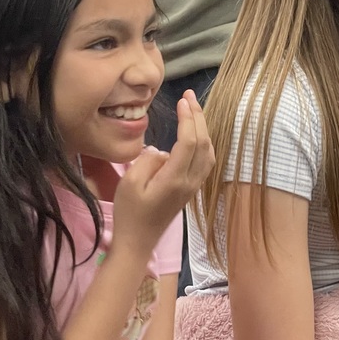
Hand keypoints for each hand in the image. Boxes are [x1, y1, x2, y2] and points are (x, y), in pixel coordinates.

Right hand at [113, 90, 214, 254]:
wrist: (137, 242)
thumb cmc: (130, 213)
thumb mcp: (130, 184)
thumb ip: (148, 161)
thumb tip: (162, 151)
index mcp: (175, 179)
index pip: (189, 142)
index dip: (188, 118)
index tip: (182, 100)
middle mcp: (190, 181)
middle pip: (203, 143)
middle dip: (198, 117)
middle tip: (189, 97)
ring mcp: (193, 186)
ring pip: (209, 152)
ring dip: (203, 129)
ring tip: (193, 110)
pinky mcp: (191, 189)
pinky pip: (206, 162)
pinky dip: (204, 143)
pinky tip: (196, 134)